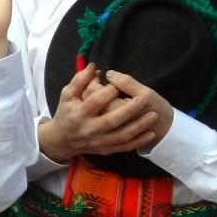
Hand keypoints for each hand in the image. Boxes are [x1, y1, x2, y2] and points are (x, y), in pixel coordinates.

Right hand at [38, 64, 160, 162]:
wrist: (62, 140)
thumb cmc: (66, 113)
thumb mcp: (67, 95)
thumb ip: (79, 80)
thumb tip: (93, 66)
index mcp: (79, 113)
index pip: (96, 102)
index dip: (108, 91)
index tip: (118, 84)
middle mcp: (90, 129)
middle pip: (111, 120)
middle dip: (129, 110)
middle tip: (143, 99)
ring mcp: (99, 141)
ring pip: (122, 135)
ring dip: (139, 126)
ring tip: (153, 115)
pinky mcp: (105, 149)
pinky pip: (124, 146)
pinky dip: (138, 141)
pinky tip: (151, 134)